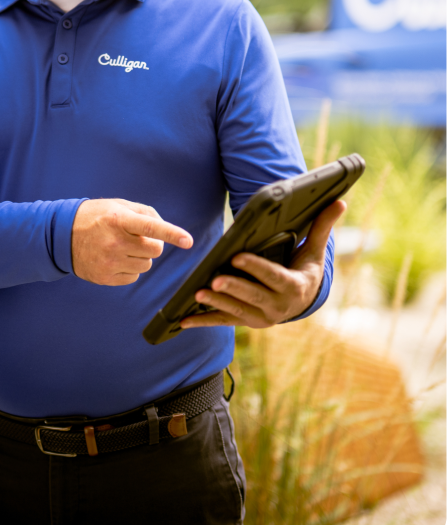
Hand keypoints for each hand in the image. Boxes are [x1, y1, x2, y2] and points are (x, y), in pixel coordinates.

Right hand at [71, 198, 192, 285]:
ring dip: (140, 257)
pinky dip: (130, 268)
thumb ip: (144, 212)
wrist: (61, 235)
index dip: (171, 234)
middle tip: (136, 237)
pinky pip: (134, 277)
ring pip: (146, 265)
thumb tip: (165, 231)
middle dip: (152, 244)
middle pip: (154, 249)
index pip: (150, 227)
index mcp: (118, 219)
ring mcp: (109, 261)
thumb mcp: (117, 205)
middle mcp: (114, 241)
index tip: (188, 241)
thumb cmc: (95, 216)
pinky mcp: (106, 277)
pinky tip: (115, 258)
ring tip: (122, 247)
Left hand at [180, 199, 346, 329]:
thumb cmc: (304, 268)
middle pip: (253, 297)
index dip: (256, 268)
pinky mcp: (247, 322)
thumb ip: (322, 227)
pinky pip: (224, 321)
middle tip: (214, 279)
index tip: (237, 257)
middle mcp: (278, 306)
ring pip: (237, 311)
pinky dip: (204, 321)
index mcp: (294, 286)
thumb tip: (340, 201)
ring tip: (197, 293)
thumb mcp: (313, 251)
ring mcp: (262, 318)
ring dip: (216, 303)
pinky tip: (184, 320)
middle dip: (233, 288)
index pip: (274, 277)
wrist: (305, 301)